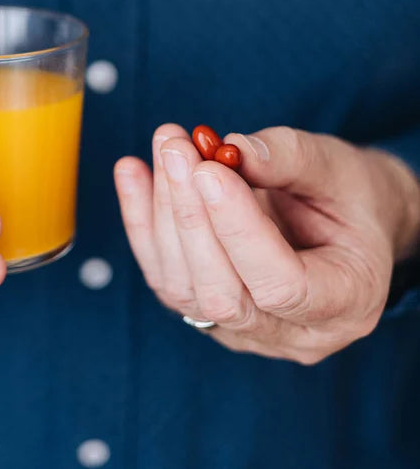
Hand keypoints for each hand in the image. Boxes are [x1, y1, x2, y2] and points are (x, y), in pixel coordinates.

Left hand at [115, 124, 419, 363]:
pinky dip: (141, 220)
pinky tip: (131, 171)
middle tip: (176, 149)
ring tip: (164, 146)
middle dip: (190, 214)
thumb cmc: (348, 195)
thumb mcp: (337, 168)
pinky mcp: (205, 310)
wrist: (339, 220)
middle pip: (222, 292)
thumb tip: (230, 150)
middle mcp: (294, 332)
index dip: (237, 230)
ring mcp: (243, 330)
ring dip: (162, 211)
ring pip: (182, 286)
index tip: (209, 170)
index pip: (282, 286)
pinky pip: (162, 274)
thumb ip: (290, 159)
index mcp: (347, 301)